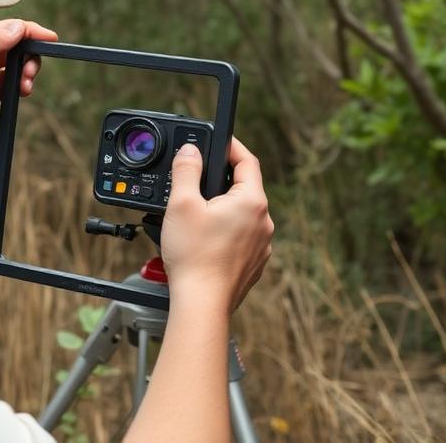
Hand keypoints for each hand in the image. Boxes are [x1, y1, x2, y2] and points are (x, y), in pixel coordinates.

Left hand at [0, 19, 57, 153]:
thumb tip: (19, 27)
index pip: (9, 28)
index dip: (31, 32)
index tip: (49, 39)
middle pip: (19, 45)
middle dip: (30, 56)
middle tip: (30, 72)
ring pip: (20, 63)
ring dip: (28, 72)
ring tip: (26, 85)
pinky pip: (17, 81)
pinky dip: (24, 85)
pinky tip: (23, 92)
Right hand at [160, 138, 273, 313]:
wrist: (202, 304)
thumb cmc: (193, 256)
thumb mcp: (181, 204)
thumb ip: (187, 170)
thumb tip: (191, 151)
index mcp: (252, 201)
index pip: (247, 160)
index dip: (232, 146)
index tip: (219, 142)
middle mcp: (264, 222)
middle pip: (245, 188)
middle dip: (222, 181)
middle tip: (198, 182)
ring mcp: (262, 245)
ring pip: (243, 215)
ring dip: (223, 209)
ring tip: (196, 217)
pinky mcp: (254, 263)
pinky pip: (242, 238)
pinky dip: (226, 233)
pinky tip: (205, 241)